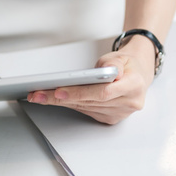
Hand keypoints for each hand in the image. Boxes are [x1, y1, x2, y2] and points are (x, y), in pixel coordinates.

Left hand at [26, 36, 156, 124]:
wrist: (137, 75)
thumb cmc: (126, 65)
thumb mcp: (120, 57)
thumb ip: (111, 63)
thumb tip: (98, 73)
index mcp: (134, 86)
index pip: (102, 92)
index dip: (79, 93)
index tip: (58, 91)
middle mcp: (128, 103)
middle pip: (88, 102)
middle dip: (60, 98)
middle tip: (38, 94)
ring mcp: (120, 113)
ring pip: (84, 108)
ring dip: (59, 103)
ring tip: (39, 96)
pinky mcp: (111, 118)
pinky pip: (86, 111)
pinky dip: (69, 105)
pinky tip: (53, 100)